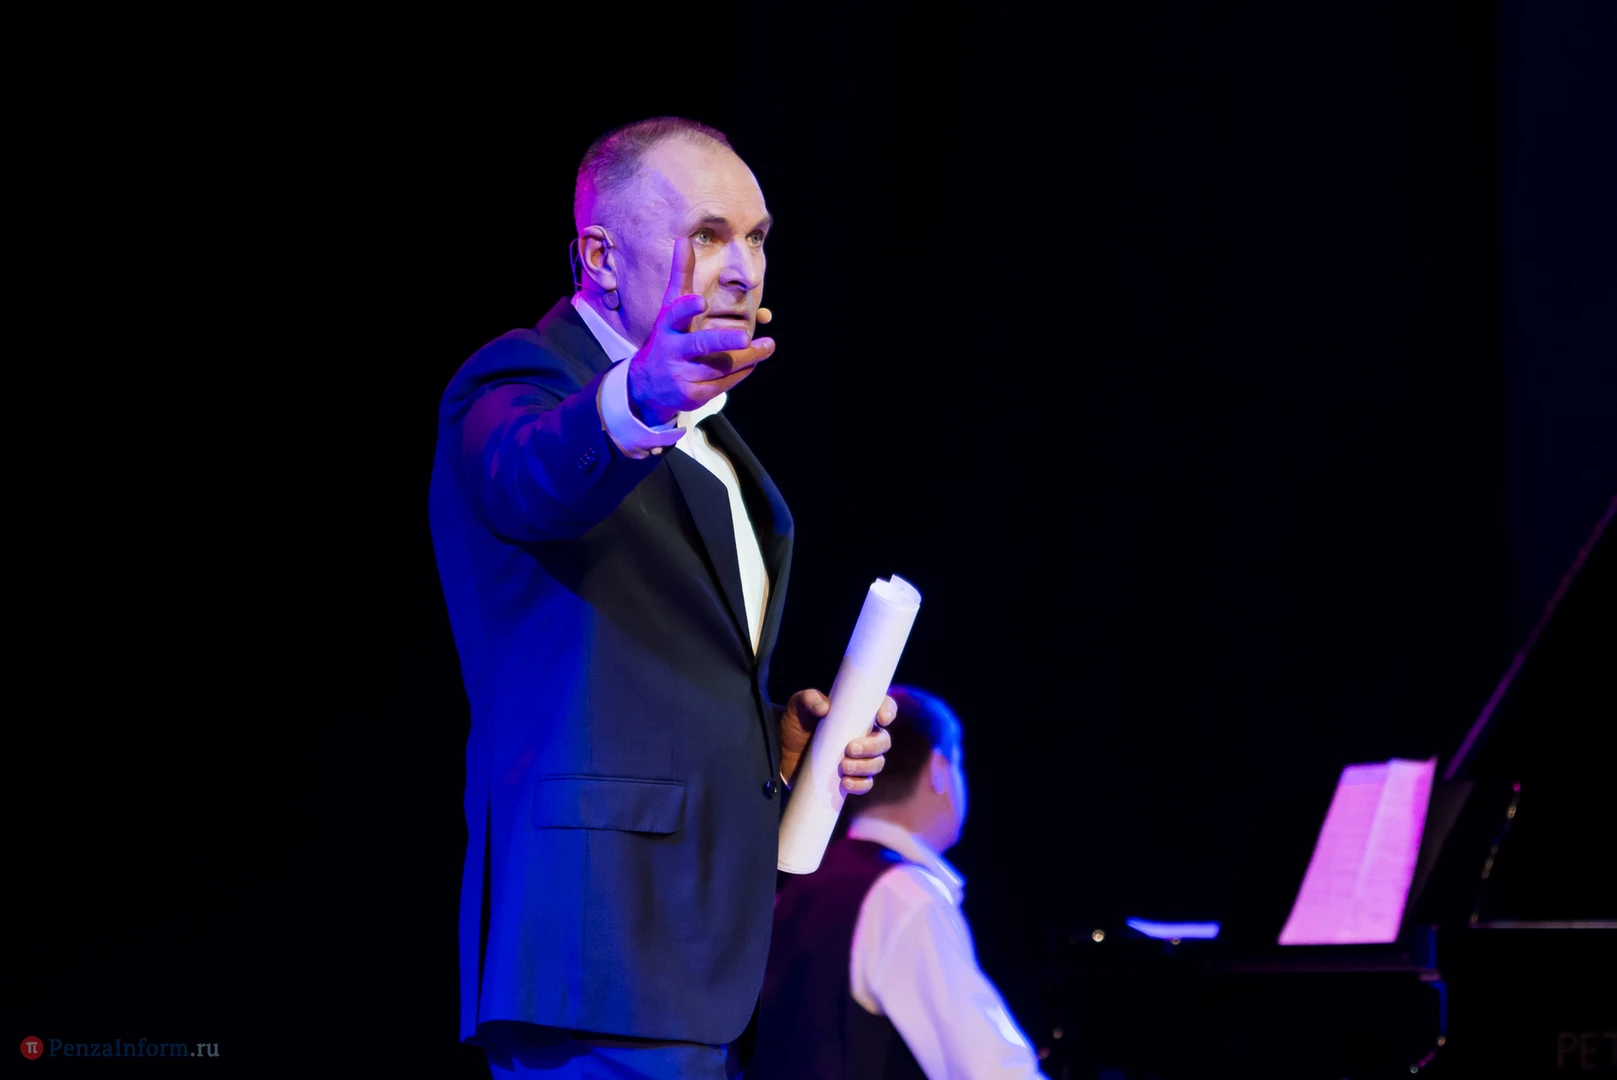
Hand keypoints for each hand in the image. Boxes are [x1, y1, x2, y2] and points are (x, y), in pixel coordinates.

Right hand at [626, 239, 775, 424]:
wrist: (647, 384)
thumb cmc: (667, 335)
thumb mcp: (670, 306)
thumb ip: (681, 275)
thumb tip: (683, 239)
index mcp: (668, 326)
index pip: (675, 314)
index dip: (686, 308)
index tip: (699, 301)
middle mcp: (672, 350)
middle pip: (700, 345)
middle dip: (723, 340)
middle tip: (745, 336)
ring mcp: (681, 374)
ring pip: (720, 365)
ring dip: (746, 356)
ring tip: (768, 345)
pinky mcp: (692, 394)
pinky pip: (723, 382)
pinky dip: (740, 371)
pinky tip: (753, 361)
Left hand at [779, 690, 896, 794]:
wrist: (780, 752)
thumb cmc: (794, 723)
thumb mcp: (797, 706)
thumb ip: (808, 699)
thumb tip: (825, 707)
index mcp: (856, 714)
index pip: (882, 708)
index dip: (888, 711)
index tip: (881, 719)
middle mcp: (862, 736)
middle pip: (883, 741)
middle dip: (872, 746)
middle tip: (850, 749)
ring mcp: (857, 758)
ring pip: (877, 763)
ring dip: (865, 767)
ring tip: (843, 766)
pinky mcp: (849, 777)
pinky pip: (865, 784)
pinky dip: (860, 785)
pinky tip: (846, 783)